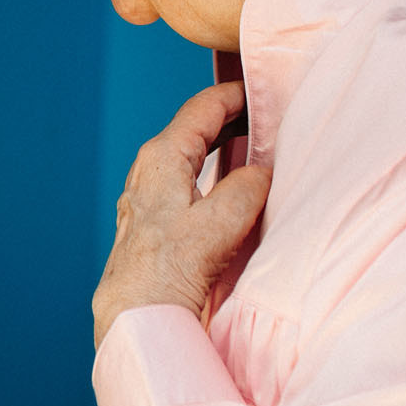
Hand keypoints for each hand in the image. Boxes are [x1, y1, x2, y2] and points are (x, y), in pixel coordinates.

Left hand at [94, 81, 271, 347]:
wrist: (135, 318)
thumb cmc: (168, 272)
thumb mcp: (219, 224)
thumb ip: (246, 189)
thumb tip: (262, 173)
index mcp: (161, 157)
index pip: (203, 107)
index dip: (237, 93)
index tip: (266, 88)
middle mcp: (149, 170)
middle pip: (197, 129)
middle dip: (233, 118)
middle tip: (270, 115)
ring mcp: (148, 196)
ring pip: (192, 156)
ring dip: (224, 148)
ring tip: (259, 147)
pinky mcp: (153, 221)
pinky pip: (189, 182)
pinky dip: (214, 175)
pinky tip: (233, 189)